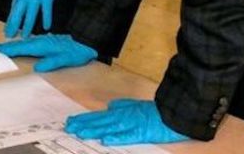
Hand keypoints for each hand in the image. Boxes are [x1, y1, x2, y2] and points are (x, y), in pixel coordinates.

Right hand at [0, 34, 95, 71]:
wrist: (88, 38)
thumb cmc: (78, 51)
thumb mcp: (67, 58)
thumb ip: (53, 62)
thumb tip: (37, 68)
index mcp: (40, 45)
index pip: (18, 48)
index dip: (4, 49)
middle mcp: (38, 41)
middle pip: (16, 44)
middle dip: (2, 46)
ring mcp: (40, 40)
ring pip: (20, 43)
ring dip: (8, 45)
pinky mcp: (44, 42)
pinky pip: (26, 43)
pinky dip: (17, 45)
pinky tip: (15, 47)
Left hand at [5, 0, 61, 38]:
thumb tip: (20, 1)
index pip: (13, 9)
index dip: (10, 20)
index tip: (7, 29)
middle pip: (17, 14)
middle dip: (13, 26)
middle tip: (10, 37)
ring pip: (30, 15)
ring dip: (27, 27)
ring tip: (25, 36)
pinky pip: (46, 10)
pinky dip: (47, 19)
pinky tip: (46, 28)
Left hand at [65, 99, 187, 145]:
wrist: (176, 111)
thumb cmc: (157, 110)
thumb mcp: (137, 104)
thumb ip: (123, 105)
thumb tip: (110, 106)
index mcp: (122, 110)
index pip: (99, 115)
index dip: (85, 119)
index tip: (71, 121)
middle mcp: (123, 116)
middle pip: (100, 121)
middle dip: (83, 124)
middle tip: (68, 127)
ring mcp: (132, 124)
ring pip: (109, 127)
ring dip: (94, 130)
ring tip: (79, 132)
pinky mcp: (142, 132)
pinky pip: (127, 136)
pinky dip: (116, 137)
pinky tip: (105, 139)